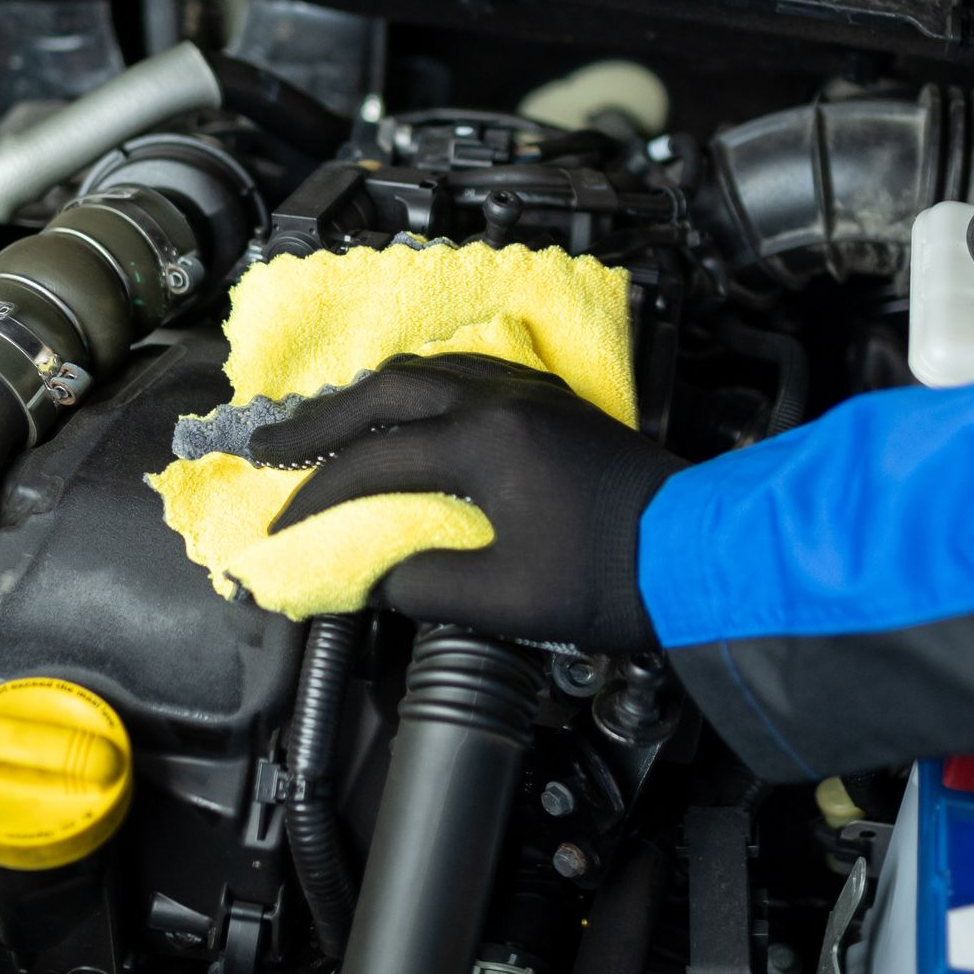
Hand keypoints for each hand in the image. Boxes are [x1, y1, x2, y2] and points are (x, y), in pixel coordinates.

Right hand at [249, 354, 686, 649]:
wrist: (703, 555)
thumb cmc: (615, 579)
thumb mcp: (506, 601)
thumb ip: (424, 585)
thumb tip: (375, 578)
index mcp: (485, 443)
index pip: (372, 462)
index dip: (315, 496)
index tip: (281, 526)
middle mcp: (503, 402)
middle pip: (386, 392)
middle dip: (319, 419)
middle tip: (270, 443)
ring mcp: (533, 396)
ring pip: (428, 372)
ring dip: (368, 395)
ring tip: (326, 421)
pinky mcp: (555, 406)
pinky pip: (467, 375)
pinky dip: (419, 389)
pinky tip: (409, 406)